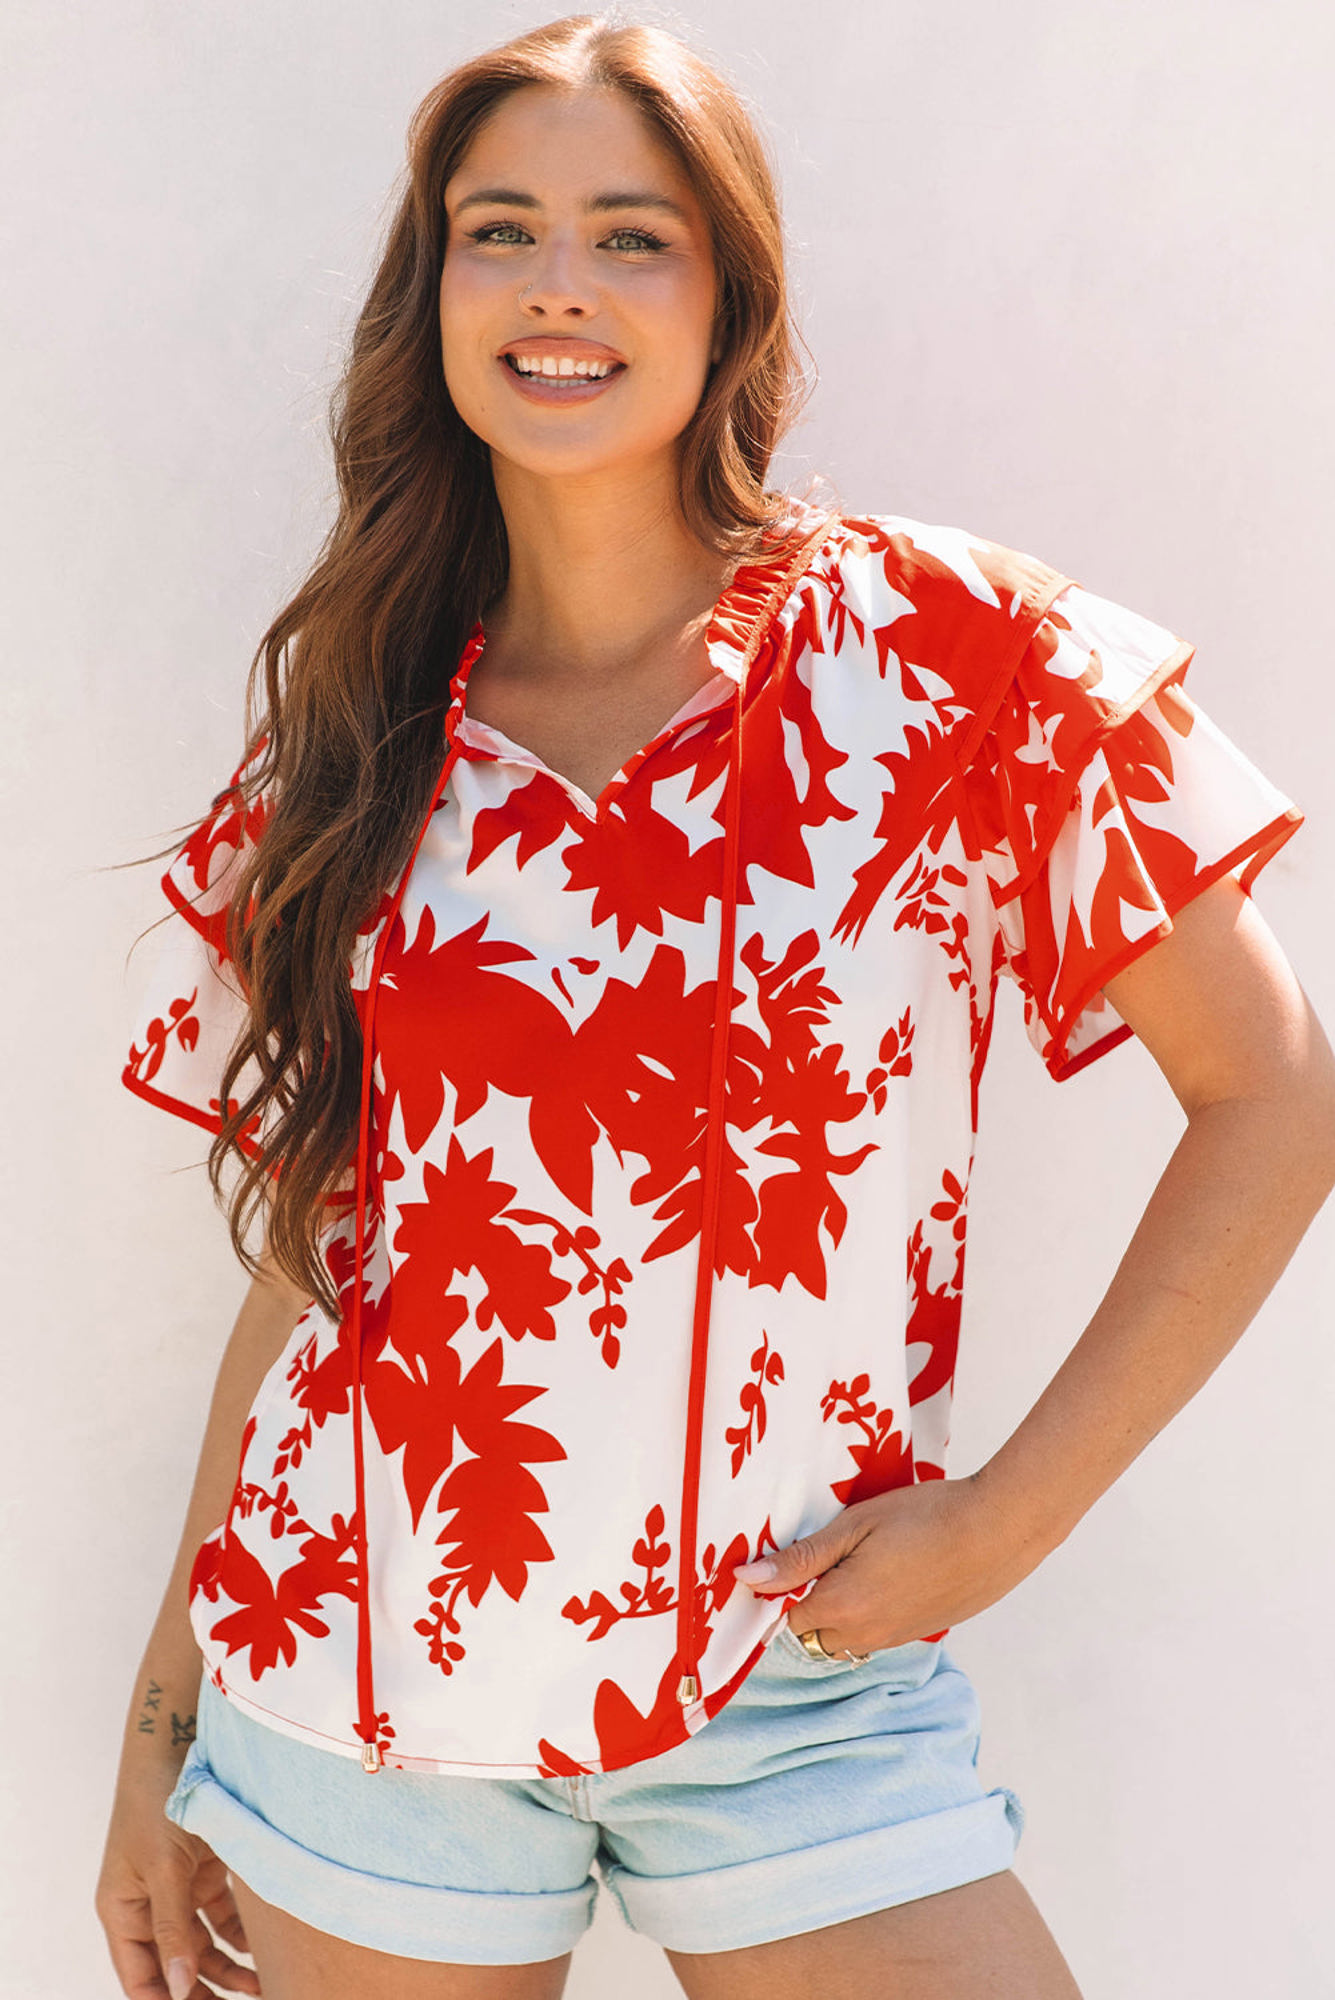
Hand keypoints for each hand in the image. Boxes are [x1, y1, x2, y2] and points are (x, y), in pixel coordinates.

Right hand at [95, 1758, 259, 1999]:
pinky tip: (266, 1948)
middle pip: (174, 1967)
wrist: (182, 1736)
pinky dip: (243, 1933)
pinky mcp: (206, 1866)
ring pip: (203, 1945)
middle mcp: (148, 1903)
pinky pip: (224, 1915)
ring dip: (231, 1968)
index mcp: (123, 1910)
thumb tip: (176, 1989)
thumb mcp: (164, 1867)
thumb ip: (173, 1928)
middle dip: (203, 1992)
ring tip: (265, 1987)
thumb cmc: (158, 1799)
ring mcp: (179, 1886)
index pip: (140, 1978)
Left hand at [732, 1474, 1025, 1656]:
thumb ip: (801, 1558)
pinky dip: (873, 1612)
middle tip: (830, 1556)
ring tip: (864, 1561)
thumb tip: (747, 1580)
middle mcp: (866, 1635)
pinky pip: (878, 1635)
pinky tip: (892, 1572)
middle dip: (812, 1604)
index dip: (786, 1587)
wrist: (998, 1529)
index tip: (796, 1557)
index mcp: (842, 1608)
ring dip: (843, 1611)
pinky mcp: (921, 1633)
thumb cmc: (925, 1517)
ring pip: (848, 1639)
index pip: (787, 1618)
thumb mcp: (855, 1526)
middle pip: (815, 1635)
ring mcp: (897, 1638)